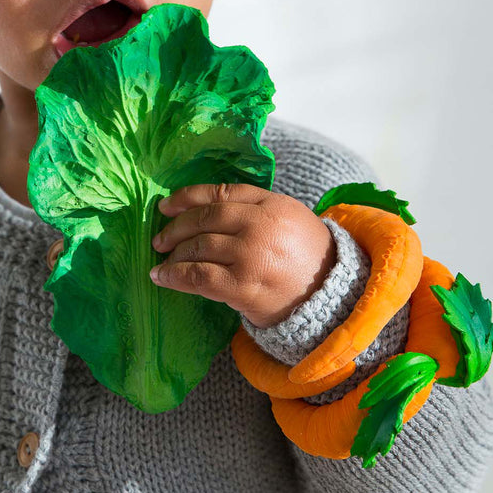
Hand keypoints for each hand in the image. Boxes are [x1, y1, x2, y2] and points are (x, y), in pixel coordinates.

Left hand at [149, 183, 335, 327]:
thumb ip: (254, 206)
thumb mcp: (289, 218)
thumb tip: (204, 206)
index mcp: (271, 204)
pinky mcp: (243, 286)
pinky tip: (161, 277)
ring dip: (173, 253)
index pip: (220, 193)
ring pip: (198, 247)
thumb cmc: (306, 257)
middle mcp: (260, 225)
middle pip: (205, 218)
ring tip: (161, 259)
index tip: (165, 205)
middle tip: (159, 237)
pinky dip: (174, 275)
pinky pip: (198, 276)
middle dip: (175, 227)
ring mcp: (250, 255)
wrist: (332, 299)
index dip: (187, 197)